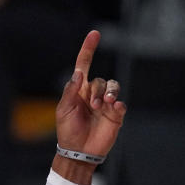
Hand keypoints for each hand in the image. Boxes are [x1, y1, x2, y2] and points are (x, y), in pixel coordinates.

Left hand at [55, 30, 126, 157]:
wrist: (77, 151)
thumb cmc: (67, 130)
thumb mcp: (63, 110)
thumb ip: (70, 91)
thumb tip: (78, 72)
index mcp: (78, 91)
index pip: (84, 65)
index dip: (88, 50)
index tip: (94, 34)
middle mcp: (92, 94)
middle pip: (100, 80)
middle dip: (97, 90)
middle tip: (93, 105)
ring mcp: (105, 104)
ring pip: (112, 87)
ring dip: (108, 93)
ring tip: (103, 105)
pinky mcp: (115, 114)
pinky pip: (121, 103)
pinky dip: (118, 103)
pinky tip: (113, 108)